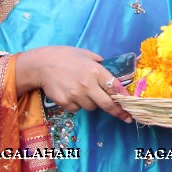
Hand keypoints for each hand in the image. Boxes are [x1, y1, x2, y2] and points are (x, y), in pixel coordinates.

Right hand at [15, 46, 132, 122]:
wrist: (41, 64)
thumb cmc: (65, 57)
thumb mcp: (86, 54)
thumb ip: (99, 64)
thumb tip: (110, 72)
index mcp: (95, 70)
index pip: (115, 87)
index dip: (125, 98)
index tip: (131, 106)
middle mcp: (88, 84)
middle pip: (107, 104)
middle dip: (118, 112)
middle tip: (125, 117)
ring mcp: (76, 94)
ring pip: (91, 107)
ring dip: (91, 103)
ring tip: (81, 90)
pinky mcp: (65, 102)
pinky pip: (76, 109)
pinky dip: (76, 104)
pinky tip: (70, 93)